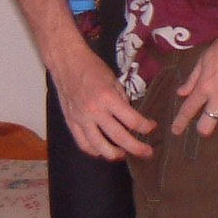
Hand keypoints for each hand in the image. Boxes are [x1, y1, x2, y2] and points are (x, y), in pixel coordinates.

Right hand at [52, 41, 156, 159]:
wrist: (66, 62)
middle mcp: (94, 111)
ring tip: (124, 154)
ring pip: (99, 146)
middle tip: (147, 152)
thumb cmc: (91, 67)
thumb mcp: (114, 80)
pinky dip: (94, 151)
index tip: (152, 127)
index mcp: (108, 98)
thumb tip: (131, 117)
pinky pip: (83, 143)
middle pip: (119, 137)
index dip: (146, 126)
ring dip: (114, 154)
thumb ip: (122, 100)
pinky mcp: (71, 122)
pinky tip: (102, 151)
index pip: (132, 120)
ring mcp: (81, 118)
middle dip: (137, 148)